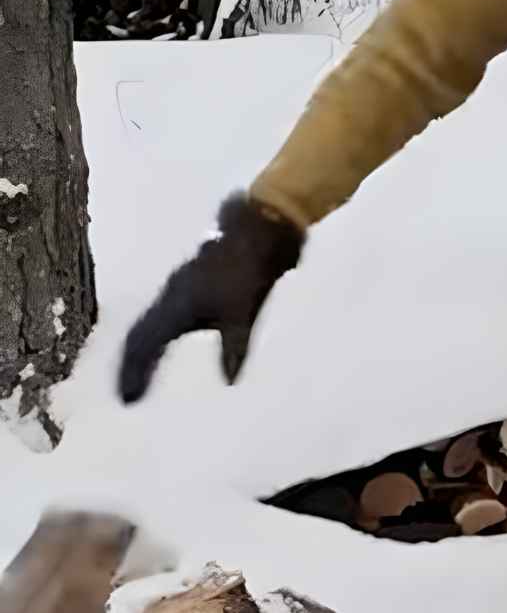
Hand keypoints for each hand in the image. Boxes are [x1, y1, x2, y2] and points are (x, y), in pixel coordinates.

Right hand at [117, 193, 304, 403]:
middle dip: (132, 365)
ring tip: (142, 373)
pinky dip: (162, 334)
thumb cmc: (249, 267)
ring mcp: (182, 287)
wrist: (260, 225)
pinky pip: (169, 314)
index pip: (143, 343)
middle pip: (141, 335)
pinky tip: (173, 339)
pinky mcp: (196, 282)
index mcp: (175, 304)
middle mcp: (171, 296)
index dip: (134, 372)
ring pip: (153, 323)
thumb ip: (234, 345)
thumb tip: (228, 381)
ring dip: (145, 350)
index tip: (128, 400)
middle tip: (128, 394)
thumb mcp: (244, 309)